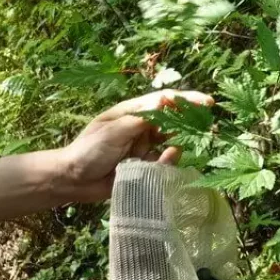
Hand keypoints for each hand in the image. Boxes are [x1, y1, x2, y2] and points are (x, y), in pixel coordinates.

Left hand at [55, 90, 213, 203]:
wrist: (72, 179)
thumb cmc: (88, 149)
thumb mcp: (113, 130)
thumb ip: (141, 118)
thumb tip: (165, 101)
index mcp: (132, 112)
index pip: (163, 101)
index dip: (186, 100)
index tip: (207, 102)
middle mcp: (141, 128)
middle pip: (172, 121)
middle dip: (189, 123)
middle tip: (206, 127)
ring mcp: (143, 148)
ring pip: (170, 143)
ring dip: (177, 145)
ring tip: (175, 150)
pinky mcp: (143, 167)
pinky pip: (162, 163)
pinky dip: (167, 163)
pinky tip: (164, 162)